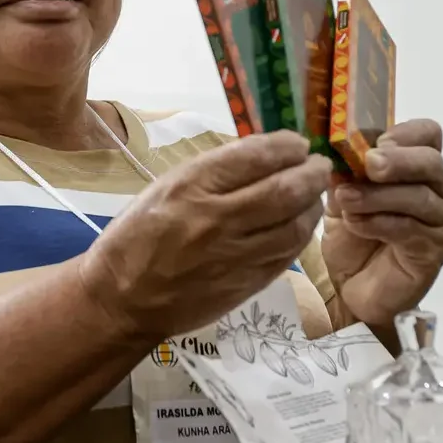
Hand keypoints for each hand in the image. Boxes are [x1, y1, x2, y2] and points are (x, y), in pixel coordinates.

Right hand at [79, 131, 332, 339]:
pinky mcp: (244, 284)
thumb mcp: (165, 188)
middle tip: (320, 165)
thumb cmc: (137, 236)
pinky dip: (301, 236)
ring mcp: (234, 255)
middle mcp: (216, 219)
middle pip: (285, 190)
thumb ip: (213, 173)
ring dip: (313, 205)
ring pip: (294, 226)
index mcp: (190, 187)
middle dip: (311, 173)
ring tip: (315, 195)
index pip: (255, 157)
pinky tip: (302, 225)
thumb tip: (262, 157)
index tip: (297, 143)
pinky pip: (287, 255)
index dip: (286, 146)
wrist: (122, 299)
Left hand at [321, 119, 442, 326]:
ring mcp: (439, 221)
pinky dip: (379, 223)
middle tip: (369, 164)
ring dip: (379, 196)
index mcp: (415, 168)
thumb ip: (343, 174)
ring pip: (420, 197)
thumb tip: (334, 150)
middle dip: (398, 161)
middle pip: (432, 161)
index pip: (429, 134)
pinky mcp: (433, 251)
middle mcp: (436, 190)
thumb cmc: (352, 239)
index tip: (375, 142)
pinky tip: (356, 224)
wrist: (353, 290)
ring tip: (347, 200)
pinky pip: (411, 230)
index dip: (406, 132)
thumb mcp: (340, 199)